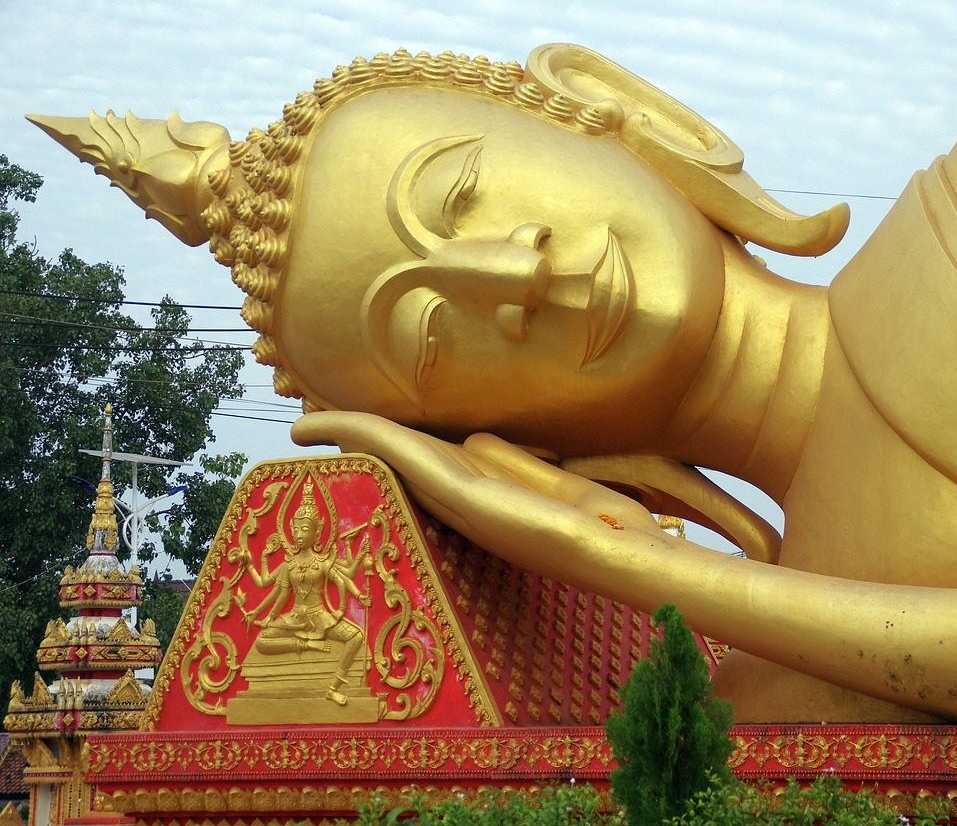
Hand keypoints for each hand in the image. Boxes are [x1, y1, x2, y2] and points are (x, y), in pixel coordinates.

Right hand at [291, 412, 667, 579]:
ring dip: (349, 438)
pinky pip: (406, 456)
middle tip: (305, 429)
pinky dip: (365, 435)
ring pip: (393, 459)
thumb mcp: (556, 486)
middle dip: (353, 445)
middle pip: (397, 465)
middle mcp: (461, 506)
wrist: (625, 556)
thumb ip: (513, 464)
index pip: (422, 468)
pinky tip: (332, 425)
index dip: (383, 446)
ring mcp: (459, 504)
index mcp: (482, 503)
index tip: (347, 432)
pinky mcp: (464, 498)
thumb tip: (470, 439)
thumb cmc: (603, 528)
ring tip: (305, 426)